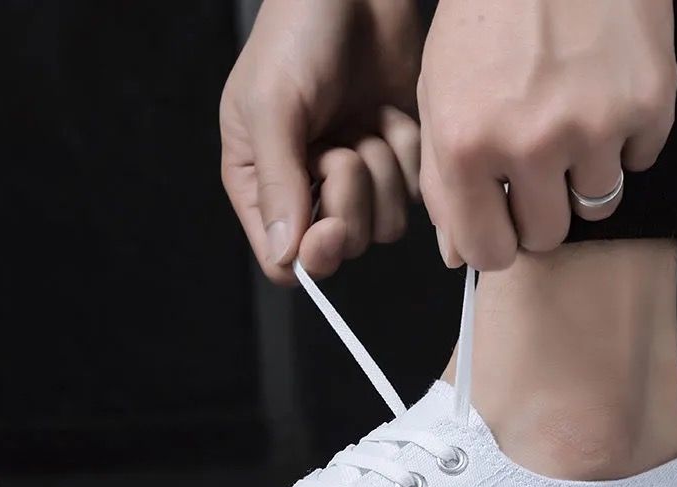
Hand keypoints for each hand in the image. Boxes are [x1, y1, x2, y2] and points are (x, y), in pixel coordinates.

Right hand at [221, 0, 421, 283]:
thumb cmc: (298, 35)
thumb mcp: (272, 106)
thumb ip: (278, 184)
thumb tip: (285, 256)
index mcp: (262, 187)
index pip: (285, 261)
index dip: (313, 255)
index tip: (330, 227)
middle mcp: (309, 193)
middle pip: (343, 246)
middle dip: (351, 195)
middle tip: (342, 143)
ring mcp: (357, 181)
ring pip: (384, 226)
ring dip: (382, 172)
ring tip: (366, 123)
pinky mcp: (397, 164)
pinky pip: (414, 194)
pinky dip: (407, 155)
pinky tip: (389, 117)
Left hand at [418, 0, 676, 268]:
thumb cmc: (483, 21)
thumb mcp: (437, 99)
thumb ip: (443, 185)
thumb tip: (458, 256)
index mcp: (465, 146)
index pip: (488, 254)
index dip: (497, 245)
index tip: (503, 226)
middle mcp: (530, 143)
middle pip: (547, 236)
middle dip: (539, 212)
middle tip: (536, 167)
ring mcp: (595, 123)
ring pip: (598, 205)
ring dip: (583, 176)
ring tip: (569, 123)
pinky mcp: (650, 101)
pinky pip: (640, 161)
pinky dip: (624, 140)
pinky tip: (602, 98)